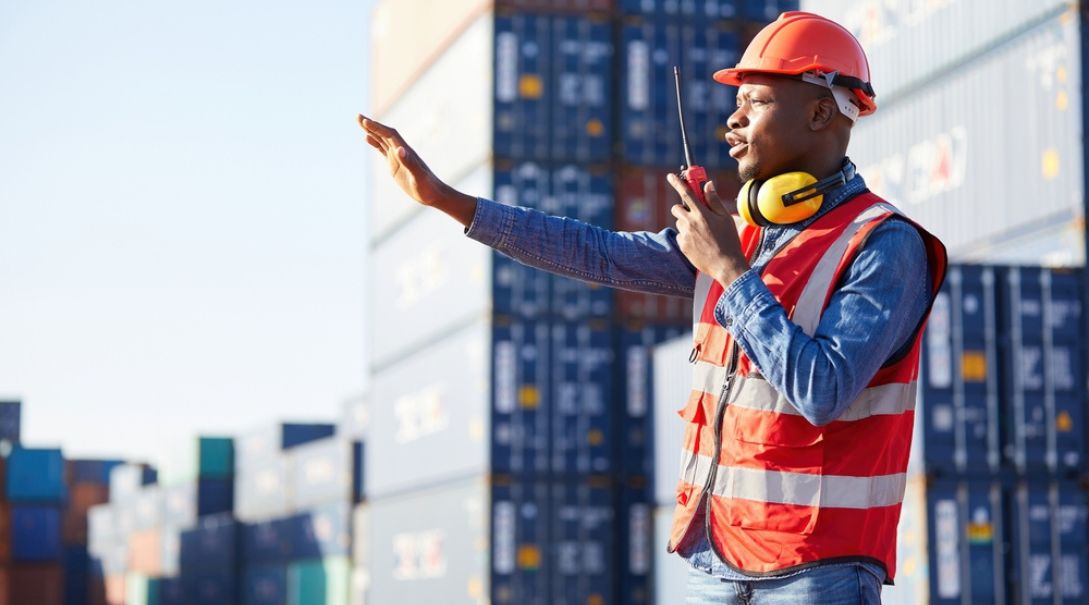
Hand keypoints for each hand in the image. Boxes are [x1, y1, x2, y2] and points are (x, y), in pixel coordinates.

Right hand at [358, 114, 475, 226]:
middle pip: (384, 133)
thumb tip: (399, 149)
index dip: (377, 128)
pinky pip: (383, 150)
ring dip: (372, 131)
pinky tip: (368, 138)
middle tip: (358, 116)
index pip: (389, 135)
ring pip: (382, 140)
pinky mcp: (395, 164)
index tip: (365, 121)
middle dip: (372, 125)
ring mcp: (398, 157)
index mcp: (405, 151)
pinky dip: (375, 143)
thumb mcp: (418, 176)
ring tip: (360, 122)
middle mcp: (401, 151)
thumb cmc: (427, 186)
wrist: (433, 193)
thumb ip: (409, 163)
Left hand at [667, 174, 749, 287]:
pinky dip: (686, 236)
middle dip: (683, 208)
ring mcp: (685, 235)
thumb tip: (708, 185)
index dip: (677, 182)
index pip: (686, 193)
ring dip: (686, 223)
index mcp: (702, 214)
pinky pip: (680, 236)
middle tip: (696, 214)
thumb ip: (714, 201)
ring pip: (679, 223)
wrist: (726, 265)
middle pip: (677, 208)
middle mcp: (690, 223)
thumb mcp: (725, 218)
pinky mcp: (682, 246)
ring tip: (702, 232)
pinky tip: (699, 242)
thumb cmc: (729, 240)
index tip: (670, 176)